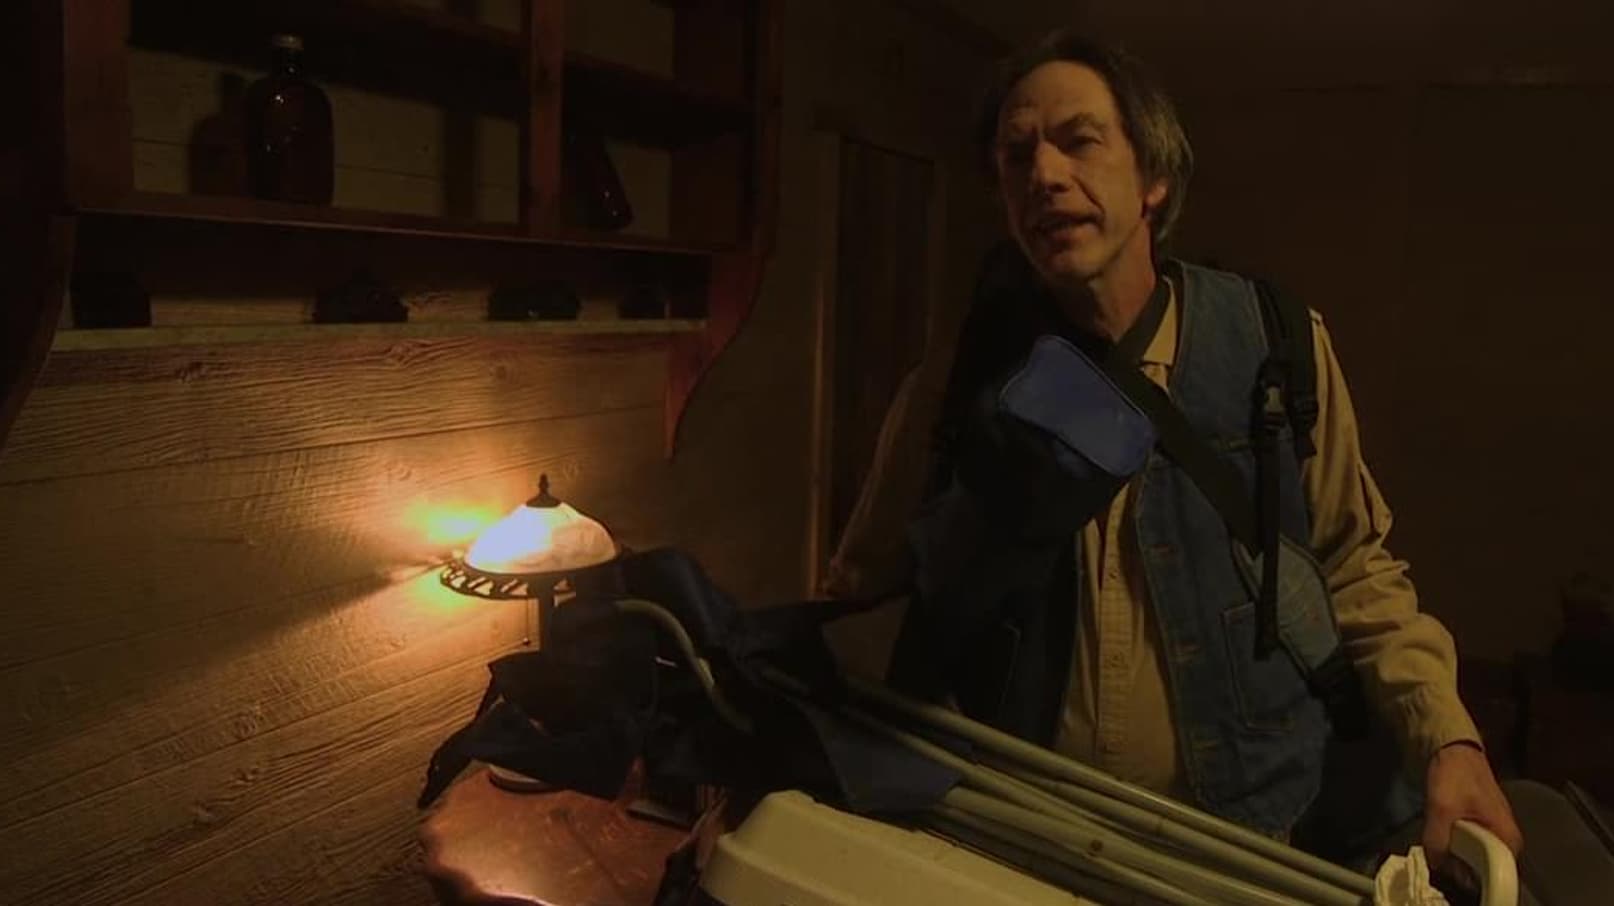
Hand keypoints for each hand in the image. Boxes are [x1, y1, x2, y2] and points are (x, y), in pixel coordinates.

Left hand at [1422, 741, 1523, 874]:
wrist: (1455, 749)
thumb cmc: (1456, 776)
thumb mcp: (1442, 808)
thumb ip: (1438, 840)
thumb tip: (1435, 866)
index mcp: (1508, 840)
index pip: (1499, 878)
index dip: (1475, 885)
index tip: (1454, 884)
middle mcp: (1508, 841)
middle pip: (1486, 871)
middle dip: (1462, 873)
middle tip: (1440, 871)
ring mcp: (1495, 834)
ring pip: (1476, 860)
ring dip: (1456, 861)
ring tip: (1437, 860)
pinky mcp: (1482, 827)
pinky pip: (1471, 849)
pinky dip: (1455, 850)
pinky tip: (1439, 850)